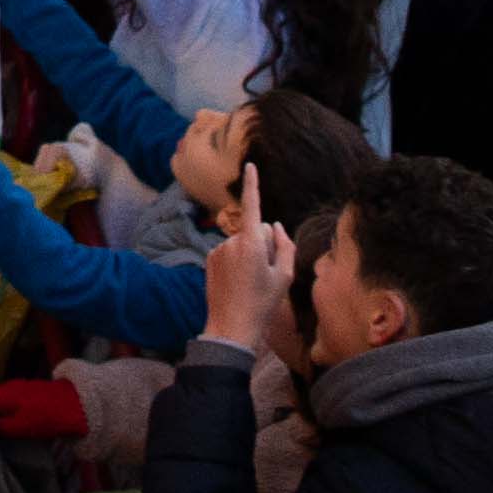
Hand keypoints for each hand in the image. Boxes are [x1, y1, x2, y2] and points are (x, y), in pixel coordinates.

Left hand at [196, 186, 296, 355]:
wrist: (231, 326)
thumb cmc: (263, 303)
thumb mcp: (284, 276)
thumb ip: (284, 246)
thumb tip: (275, 225)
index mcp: (251, 243)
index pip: (252, 206)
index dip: (252, 184)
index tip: (250, 165)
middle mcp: (231, 241)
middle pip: (255, 232)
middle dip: (263, 245)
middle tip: (266, 274)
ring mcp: (218, 250)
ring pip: (242, 243)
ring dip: (249, 255)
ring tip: (251, 282)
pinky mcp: (209, 259)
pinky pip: (229, 253)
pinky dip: (237, 262)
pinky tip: (239, 283)